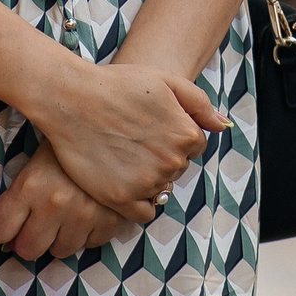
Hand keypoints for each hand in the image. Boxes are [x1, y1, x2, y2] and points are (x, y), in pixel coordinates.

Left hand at [0, 138, 131, 260]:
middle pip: (28, 249)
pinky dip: (87, 233)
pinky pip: (89, 245)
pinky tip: (88, 211)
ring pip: (60, 251)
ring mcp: (85, 216)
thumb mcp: (38, 156)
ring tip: (66, 213)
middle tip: (35, 222)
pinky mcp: (110, 222)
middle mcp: (56, 204)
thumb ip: (18, 191)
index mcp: (32, 184)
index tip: (4, 226)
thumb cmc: (70, 141)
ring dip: (59, 237)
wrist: (117, 128)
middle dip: (28, 238)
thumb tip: (1, 227)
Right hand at [34, 61, 225, 222]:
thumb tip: (223, 126)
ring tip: (123, 157)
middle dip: (162, 157)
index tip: (152, 128)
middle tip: (134, 140)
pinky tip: (123, 183)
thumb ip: (199, 103)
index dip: (174, 135)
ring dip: (148, 179)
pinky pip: (144, 214)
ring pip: (160, 189)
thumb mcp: (165, 81)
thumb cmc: (117, 85)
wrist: (72, 99)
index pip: (194, 146)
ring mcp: (147, 183)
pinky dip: (138, 203)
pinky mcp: (121, 199)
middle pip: (177, 168)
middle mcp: (171, 162)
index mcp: (186, 134)